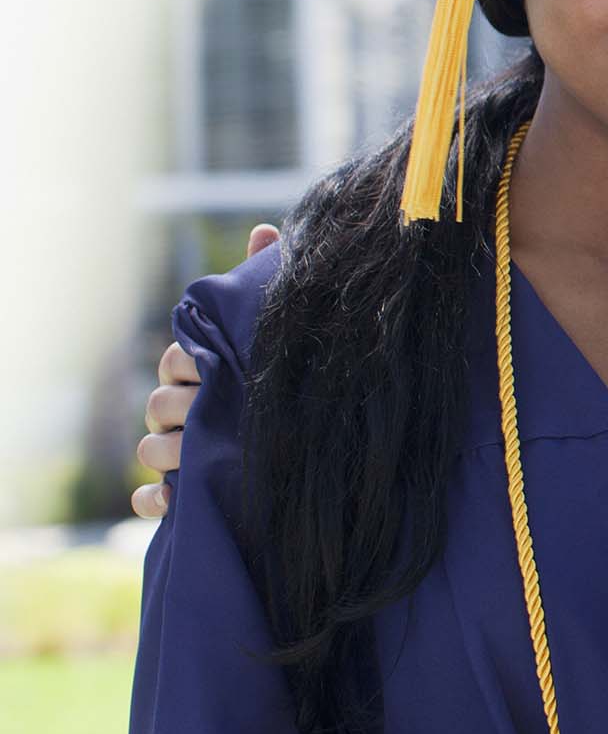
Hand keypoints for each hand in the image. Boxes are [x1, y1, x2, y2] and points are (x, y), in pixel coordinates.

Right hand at [130, 224, 279, 517]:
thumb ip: (266, 278)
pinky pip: (150, 503)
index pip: (177, 360)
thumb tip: (265, 229)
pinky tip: (174, 503)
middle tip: (211, 412)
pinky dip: (154, 503)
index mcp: (203, 369)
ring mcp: (181, 454)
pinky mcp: (185, 495)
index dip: (188, 362)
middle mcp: (187, 411)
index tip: (212, 367)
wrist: (330, 446)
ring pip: (150, 450)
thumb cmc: (298, 372)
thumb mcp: (283, 328)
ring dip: (167, 453)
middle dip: (179, 407)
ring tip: (198, 457)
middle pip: (160, 406)